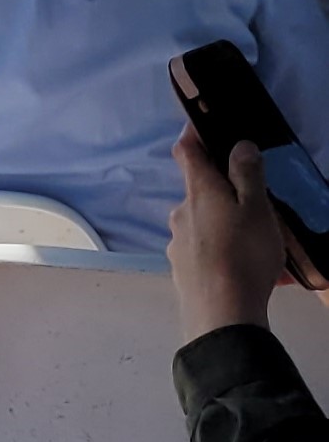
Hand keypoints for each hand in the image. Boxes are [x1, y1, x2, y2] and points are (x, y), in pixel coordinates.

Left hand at [172, 131, 288, 339]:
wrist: (221, 315)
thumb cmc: (243, 254)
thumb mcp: (256, 209)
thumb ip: (247, 175)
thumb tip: (238, 144)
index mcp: (198, 192)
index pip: (186, 151)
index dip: (194, 135)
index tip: (205, 126)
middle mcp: (181, 213)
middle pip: (200, 191)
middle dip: (225, 192)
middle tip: (257, 203)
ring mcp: (178, 242)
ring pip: (206, 224)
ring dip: (229, 226)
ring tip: (262, 244)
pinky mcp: (183, 269)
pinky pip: (209, 252)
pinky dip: (227, 253)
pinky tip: (253, 270)